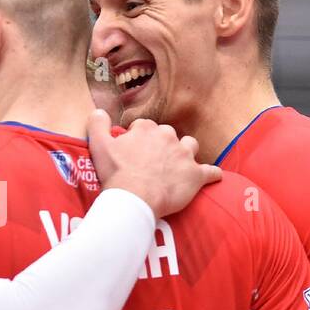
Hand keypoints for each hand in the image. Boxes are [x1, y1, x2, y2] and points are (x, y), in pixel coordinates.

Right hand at [87, 109, 221, 216]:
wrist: (135, 198)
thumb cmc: (116, 173)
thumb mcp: (98, 145)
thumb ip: (97, 124)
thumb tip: (98, 111)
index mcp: (147, 129)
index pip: (144, 127)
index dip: (138, 139)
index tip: (133, 153)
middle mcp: (168, 136)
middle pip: (168, 135)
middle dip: (162, 145)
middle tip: (152, 162)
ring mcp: (184, 155)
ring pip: (190, 146)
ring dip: (186, 153)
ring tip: (178, 165)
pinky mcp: (196, 175)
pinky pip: (211, 172)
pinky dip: (211, 174)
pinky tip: (212, 177)